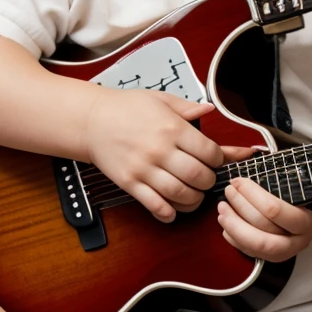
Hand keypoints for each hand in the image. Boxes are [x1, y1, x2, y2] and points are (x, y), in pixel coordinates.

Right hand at [85, 90, 251, 222]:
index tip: (215, 159)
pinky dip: (168, 212)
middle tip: (206, 178)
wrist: (91, 120)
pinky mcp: (129, 183)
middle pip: (199, 176)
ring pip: (180, 194)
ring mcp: (144, 169)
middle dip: (209, 181)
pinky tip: (173, 210)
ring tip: (194, 194)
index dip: (219, 159)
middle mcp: (160, 150)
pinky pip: (154, 205)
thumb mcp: (160, 99)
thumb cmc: (126, 108)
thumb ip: (188, 108)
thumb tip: (210, 108)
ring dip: (193, 200)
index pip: (210, 152)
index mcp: (172, 128)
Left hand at [218, 177, 311, 261]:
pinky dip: (234, 238)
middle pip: (263, 231)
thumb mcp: (296, 186)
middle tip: (228, 193)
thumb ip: (281, 176)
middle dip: (240, 211)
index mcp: (306, 221)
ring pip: (255, 245)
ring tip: (222, 208)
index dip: (252, 194)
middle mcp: (297, 241)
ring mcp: (284, 253)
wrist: (304, 221)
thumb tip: (250, 154)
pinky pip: (249, 252)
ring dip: (233, 225)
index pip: (274, 210)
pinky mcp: (270, 259)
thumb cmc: (297, 198)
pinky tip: (226, 224)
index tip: (238, 181)